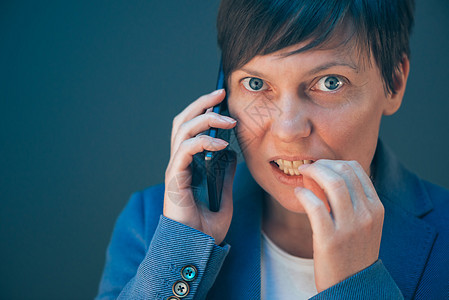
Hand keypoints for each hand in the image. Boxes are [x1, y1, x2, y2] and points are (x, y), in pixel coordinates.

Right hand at [164, 89, 236, 244]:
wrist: (195, 250)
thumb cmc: (205, 229)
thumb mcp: (223, 197)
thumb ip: (225, 176)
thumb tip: (232, 157)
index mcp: (188, 165)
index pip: (191, 129)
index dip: (204, 111)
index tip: (222, 100)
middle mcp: (179, 163)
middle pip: (183, 122)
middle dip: (201, 103)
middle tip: (220, 92)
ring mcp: (175, 170)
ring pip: (182, 131)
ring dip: (205, 118)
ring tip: (227, 119)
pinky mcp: (175, 179)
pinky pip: (186, 151)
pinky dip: (203, 142)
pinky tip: (221, 143)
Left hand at [294, 160, 383, 291]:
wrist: (354, 287)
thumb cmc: (354, 253)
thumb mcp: (365, 225)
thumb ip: (355, 202)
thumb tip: (331, 176)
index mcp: (376, 208)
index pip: (357, 170)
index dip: (335, 162)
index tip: (321, 165)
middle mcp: (367, 214)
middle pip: (344, 172)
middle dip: (322, 164)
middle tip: (308, 166)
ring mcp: (350, 226)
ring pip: (333, 183)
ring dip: (313, 172)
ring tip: (302, 173)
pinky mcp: (331, 239)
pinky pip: (315, 206)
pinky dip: (304, 194)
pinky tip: (299, 193)